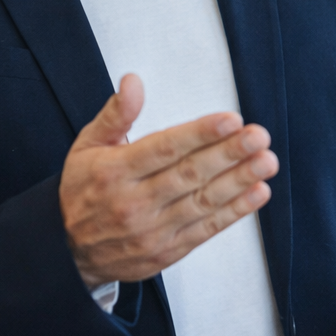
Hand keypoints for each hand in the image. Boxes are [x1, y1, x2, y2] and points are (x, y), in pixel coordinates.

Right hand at [58, 73, 277, 287]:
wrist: (69, 253)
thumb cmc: (83, 191)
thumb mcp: (87, 146)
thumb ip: (115, 114)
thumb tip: (132, 81)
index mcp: (114, 171)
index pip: (163, 148)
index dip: (199, 134)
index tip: (231, 120)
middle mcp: (134, 202)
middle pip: (188, 175)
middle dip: (228, 154)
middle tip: (258, 137)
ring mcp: (152, 230)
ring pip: (202, 202)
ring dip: (239, 181)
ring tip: (266, 162)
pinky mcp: (167, 251)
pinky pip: (206, 229)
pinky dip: (234, 212)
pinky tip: (257, 193)